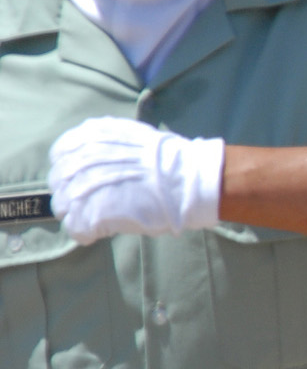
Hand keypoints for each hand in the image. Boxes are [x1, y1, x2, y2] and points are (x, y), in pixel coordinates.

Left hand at [48, 116, 223, 243]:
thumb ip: (105, 144)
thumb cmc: (168, 161)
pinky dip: (87, 232)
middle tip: (98, 202)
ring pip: (63, 207)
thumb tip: (95, 162)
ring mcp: (80, 187)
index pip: (60, 155)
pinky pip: (75, 228)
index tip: (89, 179)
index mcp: (88, 136)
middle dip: (73, 193)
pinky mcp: (88, 214)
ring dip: (80, 214)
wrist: (185, 180)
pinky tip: (105, 230)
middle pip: (58, 182)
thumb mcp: (131, 135)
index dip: (73, 170)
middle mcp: (77, 158)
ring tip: (103, 217)